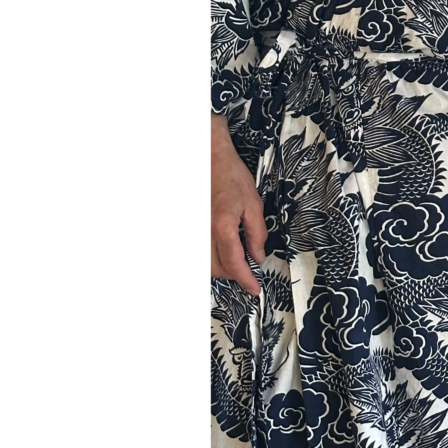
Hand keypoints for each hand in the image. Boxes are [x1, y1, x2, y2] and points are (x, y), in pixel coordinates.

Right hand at [211, 113, 265, 294]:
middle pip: (216, 268)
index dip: (245, 280)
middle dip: (233, 275)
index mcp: (222, 226)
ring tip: (235, 263)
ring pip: (204, 263)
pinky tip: (219, 253)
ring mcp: (195, 230)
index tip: (254, 288)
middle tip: (248, 272)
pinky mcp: (189, 230)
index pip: (234, 264)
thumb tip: (258, 257)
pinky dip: (209, 258)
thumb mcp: (253, 204)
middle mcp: (204, 232)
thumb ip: (257, 234)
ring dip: (219, 269)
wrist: (209, 159)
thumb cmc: (231, 176)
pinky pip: (200, 251)